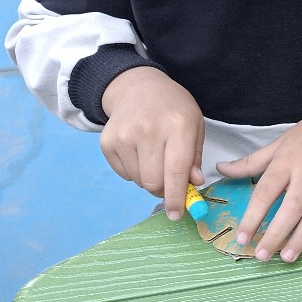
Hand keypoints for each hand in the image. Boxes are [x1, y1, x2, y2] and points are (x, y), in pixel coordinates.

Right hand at [100, 66, 204, 218]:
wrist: (138, 87)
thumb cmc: (173, 108)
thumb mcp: (194, 125)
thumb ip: (195, 157)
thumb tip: (193, 184)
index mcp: (177, 126)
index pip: (176, 171)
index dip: (177, 197)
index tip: (176, 214)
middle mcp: (148, 130)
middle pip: (153, 182)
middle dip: (164, 190)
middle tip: (169, 182)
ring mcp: (124, 136)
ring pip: (138, 181)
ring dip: (149, 179)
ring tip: (154, 158)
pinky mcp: (107, 142)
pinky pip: (124, 174)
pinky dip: (134, 172)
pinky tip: (140, 152)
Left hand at [216, 108, 301, 261]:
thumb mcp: (279, 144)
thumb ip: (250, 162)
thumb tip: (221, 168)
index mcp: (288, 161)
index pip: (266, 192)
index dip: (253, 216)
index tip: (243, 237)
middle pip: (292, 208)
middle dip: (276, 234)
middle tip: (262, 255)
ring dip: (300, 238)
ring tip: (286, 257)